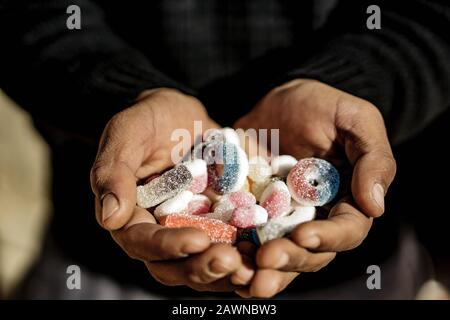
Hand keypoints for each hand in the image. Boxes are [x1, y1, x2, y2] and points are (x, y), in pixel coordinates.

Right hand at [90, 88, 253, 291]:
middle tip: (230, 260)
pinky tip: (267, 252)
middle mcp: (160, 232)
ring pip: (204, 265)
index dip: (168, 246)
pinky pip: (230, 248)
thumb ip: (114, 171)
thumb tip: (110, 217)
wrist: (180, 115)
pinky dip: (248, 255)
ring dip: (227, 272)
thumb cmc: (148, 120)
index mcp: (131, 216)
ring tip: (252, 266)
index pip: (143, 242)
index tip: (197, 240)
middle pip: (174, 267)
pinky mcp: (217, 225)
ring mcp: (190, 232)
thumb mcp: (127, 133)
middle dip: (202, 267)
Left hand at [234, 79, 395, 296]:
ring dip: (259, 269)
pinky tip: (220, 255)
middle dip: (288, 261)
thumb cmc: (324, 106)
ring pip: (275, 253)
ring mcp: (279, 218)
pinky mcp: (249, 211)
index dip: (326, 239)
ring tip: (242, 276)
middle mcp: (313, 218)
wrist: (281, 99)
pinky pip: (242, 235)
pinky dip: (232, 249)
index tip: (303, 236)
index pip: (345, 231)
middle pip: (307, 253)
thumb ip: (373, 159)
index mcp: (345, 203)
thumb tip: (375, 208)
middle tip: (265, 262)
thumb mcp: (356, 120)